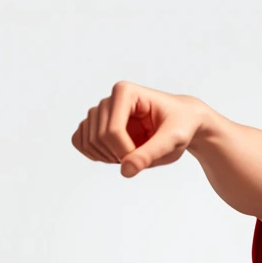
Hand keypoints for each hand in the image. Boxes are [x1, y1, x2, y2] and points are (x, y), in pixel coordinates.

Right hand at [71, 81, 207, 176]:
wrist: (181, 123)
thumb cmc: (179, 126)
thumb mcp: (173, 140)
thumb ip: (150, 154)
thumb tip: (126, 170)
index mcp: (125, 92)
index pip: (113, 130)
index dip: (127, 152)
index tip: (147, 155)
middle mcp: (108, 99)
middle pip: (98, 138)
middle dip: (119, 155)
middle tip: (142, 156)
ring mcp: (99, 112)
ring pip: (87, 142)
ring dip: (108, 157)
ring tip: (132, 154)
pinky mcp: (95, 125)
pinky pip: (80, 143)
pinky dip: (96, 155)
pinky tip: (117, 155)